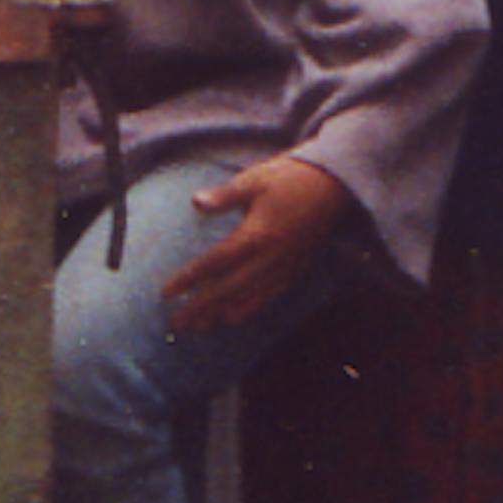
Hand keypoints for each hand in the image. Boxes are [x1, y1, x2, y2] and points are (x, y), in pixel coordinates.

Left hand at [162, 153, 355, 330]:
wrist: (335, 185)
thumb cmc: (291, 177)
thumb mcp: (255, 179)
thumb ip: (225, 195)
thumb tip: (196, 202)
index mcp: (257, 234)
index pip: (216, 261)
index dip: (191, 278)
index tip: (167, 292)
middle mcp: (270, 256)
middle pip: (229, 288)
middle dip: (202, 306)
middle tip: (177, 321)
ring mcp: (284, 265)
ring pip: (248, 297)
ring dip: (221, 312)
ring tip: (199, 326)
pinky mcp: (295, 268)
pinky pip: (269, 295)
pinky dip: (249, 308)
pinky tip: (233, 317)